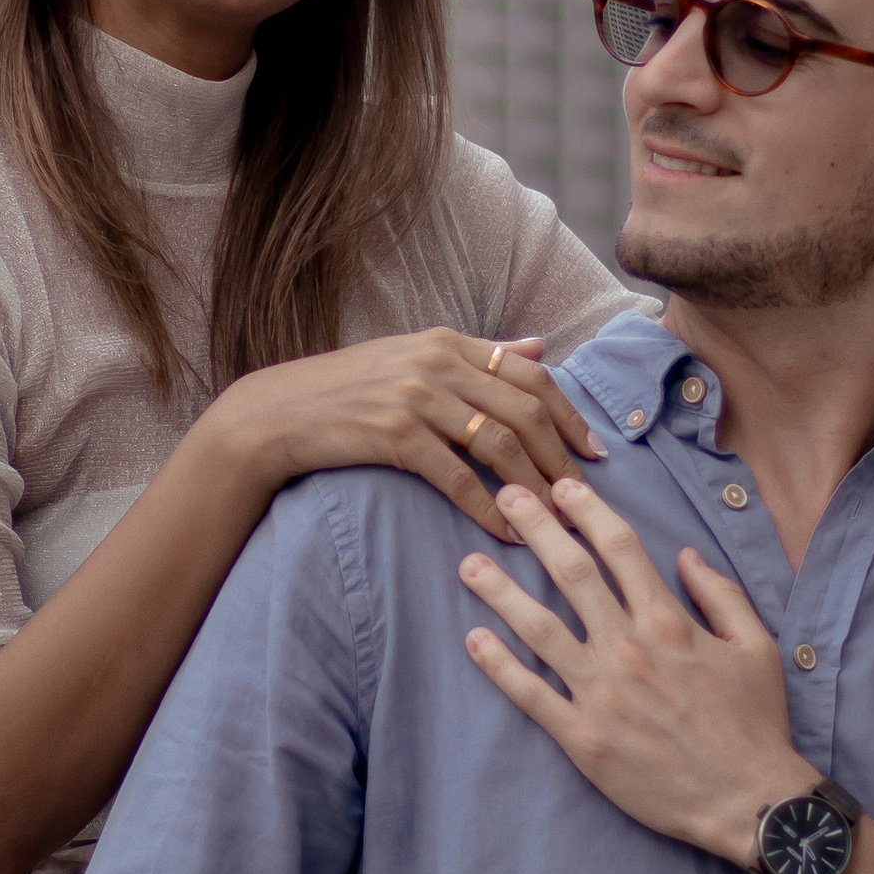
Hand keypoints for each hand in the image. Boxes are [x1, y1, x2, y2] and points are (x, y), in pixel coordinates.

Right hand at [214, 328, 605, 544]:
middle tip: (584, 494)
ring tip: (554, 518)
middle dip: (563, 455)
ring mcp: (417, 397)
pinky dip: (490, 508)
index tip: (595, 449)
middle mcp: (437, 362)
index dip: (570, 415)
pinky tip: (506, 532)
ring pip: (501, 444)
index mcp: (447, 341)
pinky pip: (459, 478)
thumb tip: (539, 346)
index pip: (532, 374)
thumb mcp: (413, 357)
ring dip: (535, 486)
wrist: (277, 413)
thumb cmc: (347, 390)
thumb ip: (478, 353)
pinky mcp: (396, 434)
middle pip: (526, 410)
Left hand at [457, 476, 801, 863]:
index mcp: (669, 621)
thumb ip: (721, 594)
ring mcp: (601, 693)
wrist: (749, 801)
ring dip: (500, 592)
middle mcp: (629, 647)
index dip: (588, 511)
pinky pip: (531, 694)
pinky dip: (499, 666)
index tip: (562, 487)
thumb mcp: (756, 648)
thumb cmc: (755, 724)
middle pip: (571, 573)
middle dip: (534, 528)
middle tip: (505, 498)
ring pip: (539, 628)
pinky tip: (474, 640)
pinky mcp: (583, 737)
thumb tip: (686, 555)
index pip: (619, 548)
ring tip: (469, 565)